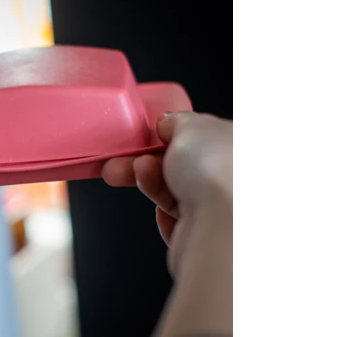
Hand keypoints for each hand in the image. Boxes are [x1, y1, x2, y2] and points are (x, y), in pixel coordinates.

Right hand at [102, 111, 231, 277]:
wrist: (223, 230)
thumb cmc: (218, 172)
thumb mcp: (190, 126)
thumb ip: (177, 121)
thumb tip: (168, 124)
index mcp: (244, 146)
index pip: (204, 137)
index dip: (172, 135)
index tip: (147, 136)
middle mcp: (240, 180)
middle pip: (186, 167)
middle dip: (149, 162)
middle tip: (120, 161)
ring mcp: (228, 212)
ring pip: (180, 195)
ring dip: (153, 185)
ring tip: (140, 176)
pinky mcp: (212, 242)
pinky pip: (180, 226)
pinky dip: (166, 219)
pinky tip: (164, 214)